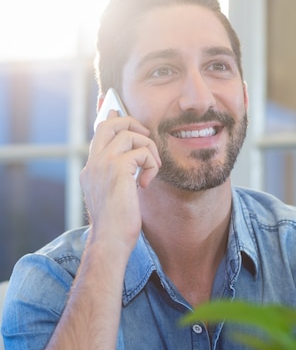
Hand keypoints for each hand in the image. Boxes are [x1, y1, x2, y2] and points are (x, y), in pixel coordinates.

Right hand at [81, 111, 160, 252]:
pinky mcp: (117, 169)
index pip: (98, 135)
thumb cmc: (117, 226)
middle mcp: (93, 163)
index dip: (109, 119)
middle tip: (145, 135)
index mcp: (90, 170)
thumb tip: (136, 164)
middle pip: (109, 124)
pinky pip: (142, 152)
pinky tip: (146, 184)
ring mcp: (103, 164)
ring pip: (129, 134)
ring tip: (151, 169)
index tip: (114, 109)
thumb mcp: (116, 197)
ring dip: (149, 149)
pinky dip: (151, 165)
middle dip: (131, 122)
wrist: (110, 241)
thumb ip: (120, 177)